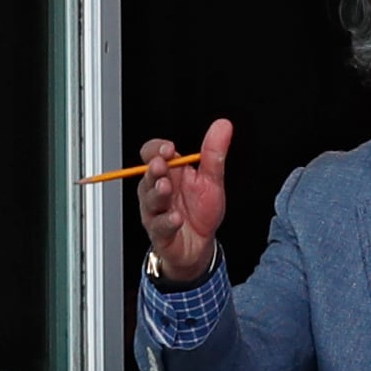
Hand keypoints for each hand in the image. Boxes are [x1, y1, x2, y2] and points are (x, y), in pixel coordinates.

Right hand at [137, 119, 231, 282]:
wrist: (200, 245)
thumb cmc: (200, 211)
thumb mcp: (212, 180)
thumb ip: (214, 154)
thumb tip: (223, 125)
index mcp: (169, 173)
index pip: (152, 153)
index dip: (156, 149)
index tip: (169, 149)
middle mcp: (157, 190)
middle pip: (147, 175)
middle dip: (153, 169)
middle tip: (162, 165)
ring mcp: (156, 211)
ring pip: (149, 200)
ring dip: (157, 193)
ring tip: (166, 189)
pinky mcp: (160, 233)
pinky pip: (160, 226)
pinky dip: (167, 221)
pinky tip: (176, 218)